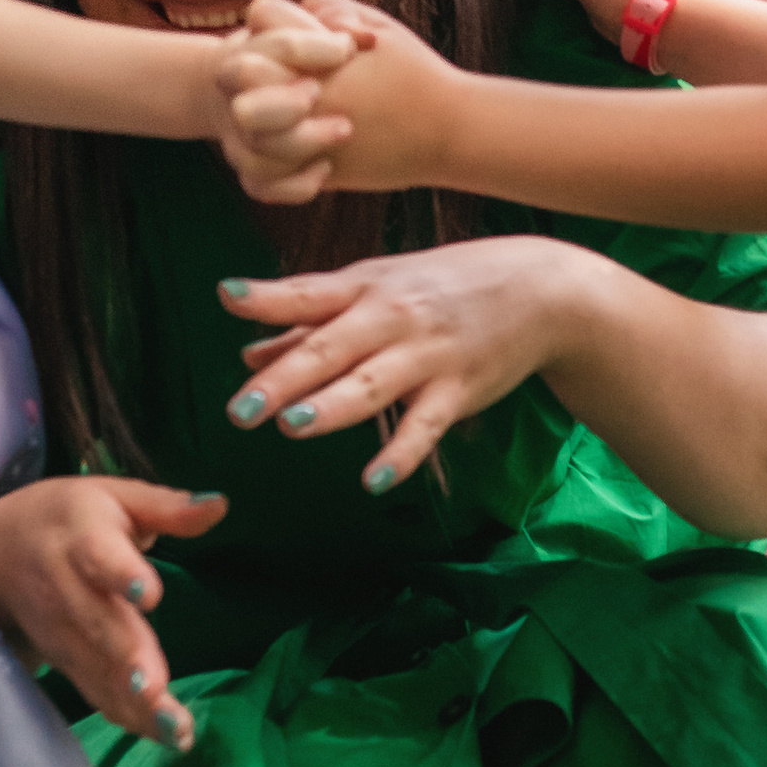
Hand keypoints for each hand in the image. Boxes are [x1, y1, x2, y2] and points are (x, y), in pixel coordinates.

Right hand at [0, 476, 226, 747]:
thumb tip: (220, 504)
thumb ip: (168, 507)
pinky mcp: (63, 661)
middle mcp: (67, 589)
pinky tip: (167, 736)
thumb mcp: (115, 497)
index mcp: (84, 539)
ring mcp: (61, 632)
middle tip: (155, 688)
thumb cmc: (71, 517)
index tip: (149, 593)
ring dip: (134, 703)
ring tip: (176, 728)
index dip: (122, 574)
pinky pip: (95, 691)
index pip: (99, 557)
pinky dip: (129, 717)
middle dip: (126, 659)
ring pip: (96, 669)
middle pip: (96, 625)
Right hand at [198, 0, 371, 202]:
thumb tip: (361, 38)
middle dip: (287, 106)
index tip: (348, 49)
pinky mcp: (254, 170)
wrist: (281, 85)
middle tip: (322, 96)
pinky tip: (327, 169)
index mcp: (247, 52)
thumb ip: (337, 16)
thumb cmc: (312, 48)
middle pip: (248, 111)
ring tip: (343, 130)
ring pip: (254, 156)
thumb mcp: (322, 22)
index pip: (270, 48)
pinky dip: (294, 185)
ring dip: (301, 146)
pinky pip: (261, 187)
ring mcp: (241, 137)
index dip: (311, 48)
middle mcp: (236, 97)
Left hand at [215, 233, 586, 490]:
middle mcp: (391, 319)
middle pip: (331, 348)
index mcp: (365, 289)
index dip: (268, 297)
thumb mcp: (377, 288)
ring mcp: (426, 356)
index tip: (227, 298)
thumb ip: (312, 321)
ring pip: (372, 384)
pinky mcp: (459, 391)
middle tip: (241, 409)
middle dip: (285, 378)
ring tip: (294, 425)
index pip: (309, 293)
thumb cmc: (444, 285)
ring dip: (334, 406)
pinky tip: (373, 481)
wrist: (538, 288)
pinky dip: (401, 454)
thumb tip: (247, 352)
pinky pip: (425, 426)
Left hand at [216, 0, 465, 199]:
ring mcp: (307, 139)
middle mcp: (305, 94)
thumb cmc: (417, 72)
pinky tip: (284, 155)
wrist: (450, 129)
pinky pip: (260, 179)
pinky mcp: (318, 175)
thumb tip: (301, 6)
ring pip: (242, 132)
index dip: (271, 21)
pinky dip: (261, 171)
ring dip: (250, 123)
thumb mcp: (376, 24)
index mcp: (317, 53)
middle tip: (269, 77)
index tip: (294, 34)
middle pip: (236, 74)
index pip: (259, 18)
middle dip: (246, 69)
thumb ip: (331, 8)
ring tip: (273, 118)